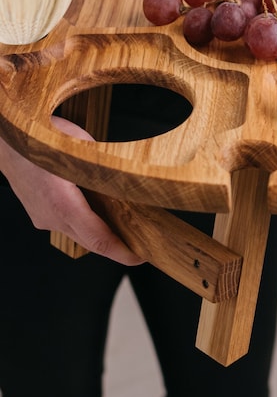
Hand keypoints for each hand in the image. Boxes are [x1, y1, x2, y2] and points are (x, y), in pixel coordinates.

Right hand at [0, 116, 142, 264]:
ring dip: (103, 235)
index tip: (140, 257)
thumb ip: (103, 167)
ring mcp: (43, 218)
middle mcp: (51, 217)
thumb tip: (127, 178)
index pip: (98, 239)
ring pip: (80, 235)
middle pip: (91, 242)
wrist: (6, 141)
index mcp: (63, 204)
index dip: (122, 252)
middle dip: (118, 248)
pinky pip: (69, 225)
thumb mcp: (82, 146)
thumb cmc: (42, 138)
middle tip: (144, 245)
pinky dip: (88, 224)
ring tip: (130, 229)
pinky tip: (103, 214)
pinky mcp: (40, 214)